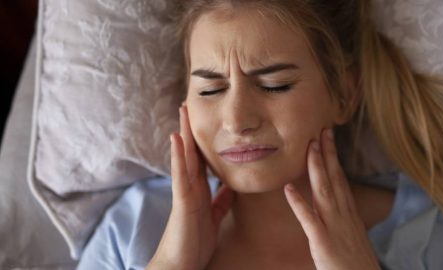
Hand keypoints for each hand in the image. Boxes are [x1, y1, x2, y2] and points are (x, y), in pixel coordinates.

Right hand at [147, 104, 233, 269]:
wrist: (181, 263)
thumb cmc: (194, 242)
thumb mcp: (214, 217)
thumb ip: (221, 201)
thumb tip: (231, 188)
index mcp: (199, 191)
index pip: (201, 160)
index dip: (203, 141)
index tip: (206, 121)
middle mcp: (190, 187)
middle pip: (192, 152)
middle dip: (191, 129)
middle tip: (190, 105)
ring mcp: (184, 192)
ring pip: (184, 158)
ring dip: (184, 133)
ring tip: (183, 111)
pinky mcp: (181, 201)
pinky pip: (181, 174)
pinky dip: (179, 156)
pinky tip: (177, 138)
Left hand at [284, 128, 380, 269]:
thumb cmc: (357, 266)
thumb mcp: (353, 239)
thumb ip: (343, 223)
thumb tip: (337, 213)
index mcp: (350, 215)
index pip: (341, 180)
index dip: (335, 158)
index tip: (329, 139)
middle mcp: (344, 216)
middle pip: (335, 179)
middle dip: (328, 154)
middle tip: (321, 129)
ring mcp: (334, 228)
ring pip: (324, 192)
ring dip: (316, 168)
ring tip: (309, 147)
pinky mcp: (323, 242)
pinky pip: (309, 220)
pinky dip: (299, 203)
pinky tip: (288, 189)